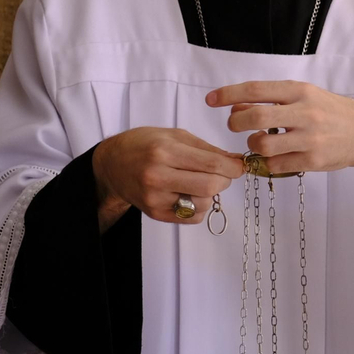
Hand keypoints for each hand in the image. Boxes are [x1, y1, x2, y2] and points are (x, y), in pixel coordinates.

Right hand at [92, 127, 243, 225]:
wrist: (113, 164)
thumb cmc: (144, 144)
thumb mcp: (174, 135)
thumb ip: (206, 148)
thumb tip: (234, 160)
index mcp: (164, 151)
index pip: (211, 163)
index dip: (232, 166)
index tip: (240, 166)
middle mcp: (158, 176)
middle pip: (209, 186)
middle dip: (225, 180)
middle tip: (224, 173)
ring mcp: (156, 198)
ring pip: (203, 204)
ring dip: (211, 193)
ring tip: (201, 181)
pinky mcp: (155, 214)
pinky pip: (192, 217)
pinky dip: (200, 206)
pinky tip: (191, 193)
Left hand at [206, 80, 353, 178]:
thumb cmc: (330, 112)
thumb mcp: (304, 97)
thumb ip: (272, 100)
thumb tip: (236, 106)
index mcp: (300, 91)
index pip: (256, 90)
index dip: (228, 94)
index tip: (210, 99)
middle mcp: (305, 112)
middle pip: (256, 118)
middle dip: (236, 123)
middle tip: (234, 125)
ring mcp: (310, 138)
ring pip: (263, 145)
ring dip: (253, 144)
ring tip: (259, 142)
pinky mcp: (313, 161)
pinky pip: (276, 164)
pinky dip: (267, 162)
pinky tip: (273, 156)